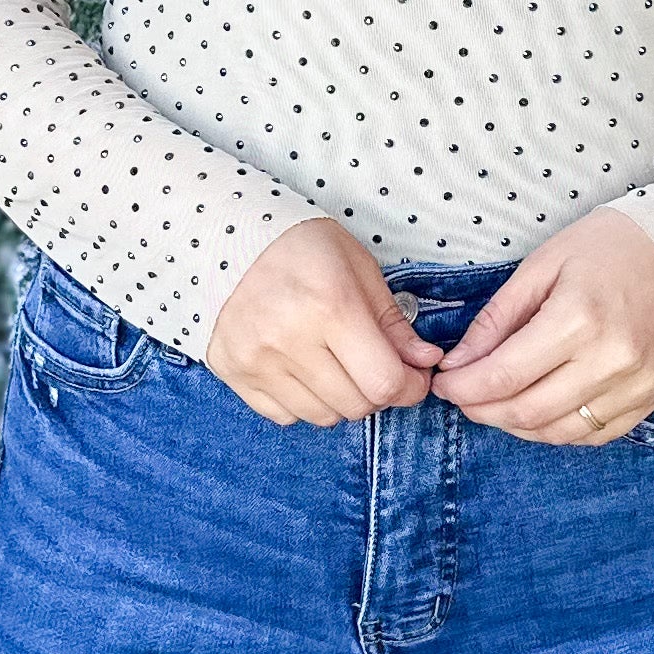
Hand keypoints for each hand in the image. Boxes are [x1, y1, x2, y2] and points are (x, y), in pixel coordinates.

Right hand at [208, 220, 442, 427]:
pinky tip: (303, 371)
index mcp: (330, 307)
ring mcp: (257, 361)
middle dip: (378, 393)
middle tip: (376, 367)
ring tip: (338, 367)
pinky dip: (303, 403)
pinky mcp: (234, 372)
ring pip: (321, 416)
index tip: (414, 377)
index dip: (410, 387)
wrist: (227, 237)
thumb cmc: (302, 247)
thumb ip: (393, 321)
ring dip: (341, 400)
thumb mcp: (358, 269)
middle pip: (356, 405)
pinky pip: (284, 416)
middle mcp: (290, 340)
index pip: (384, 381)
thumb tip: (425, 361)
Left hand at [432, 212, 653, 443]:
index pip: (504, 375)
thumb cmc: (613, 247)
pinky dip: (558, 431)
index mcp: (579, 318)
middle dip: (482, 410)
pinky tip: (539, 411)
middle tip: (464, 395)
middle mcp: (611, 360)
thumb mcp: (545, 264)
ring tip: (497, 403)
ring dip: (516, 425)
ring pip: (558, 432)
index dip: (465, 387)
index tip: (446, 382)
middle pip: (527, 412)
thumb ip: (499, 317)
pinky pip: (595, 435)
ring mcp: (637, 385)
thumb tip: (460, 361)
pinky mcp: (652, 398)